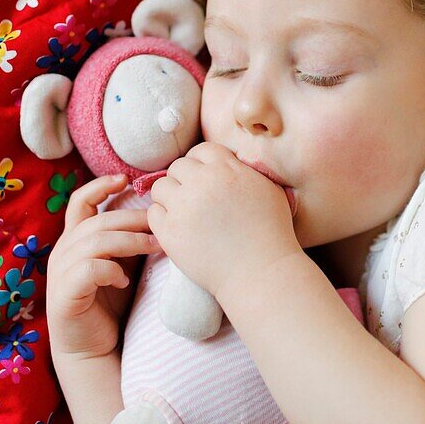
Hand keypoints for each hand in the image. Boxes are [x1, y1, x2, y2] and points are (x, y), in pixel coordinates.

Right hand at [46, 174, 158, 359]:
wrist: (91, 347)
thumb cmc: (110, 302)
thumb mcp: (124, 264)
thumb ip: (131, 241)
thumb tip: (162, 214)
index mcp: (76, 239)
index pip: (81, 201)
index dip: (101, 186)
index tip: (126, 178)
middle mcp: (64, 251)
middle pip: (98, 219)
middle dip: (133, 218)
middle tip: (161, 223)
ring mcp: (61, 272)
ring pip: (95, 240)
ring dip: (129, 241)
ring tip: (154, 247)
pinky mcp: (64, 294)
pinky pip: (89, 269)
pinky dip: (111, 270)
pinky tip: (124, 280)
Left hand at [147, 141, 301, 299]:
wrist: (260, 272)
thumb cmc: (271, 234)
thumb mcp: (270, 190)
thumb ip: (247, 171)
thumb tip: (234, 160)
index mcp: (227, 169)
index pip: (201, 151)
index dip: (201, 164)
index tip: (204, 179)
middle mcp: (203, 183)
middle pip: (177, 167)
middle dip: (184, 181)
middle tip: (194, 200)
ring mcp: (184, 207)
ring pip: (160, 187)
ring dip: (170, 198)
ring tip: (184, 213)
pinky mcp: (170, 232)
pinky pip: (153, 213)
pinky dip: (162, 219)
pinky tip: (179, 228)